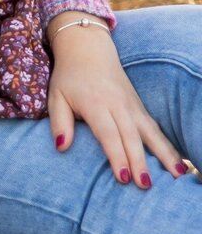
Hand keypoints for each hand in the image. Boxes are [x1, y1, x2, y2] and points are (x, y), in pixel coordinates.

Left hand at [46, 16, 186, 186]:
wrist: (88, 48)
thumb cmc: (69, 76)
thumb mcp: (56, 96)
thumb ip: (59, 122)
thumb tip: (61, 147)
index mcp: (96, 103)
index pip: (108, 134)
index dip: (116, 156)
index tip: (123, 178)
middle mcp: (118, 105)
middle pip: (131, 136)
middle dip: (139, 162)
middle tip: (146, 185)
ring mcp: (132, 105)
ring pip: (150, 132)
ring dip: (164, 153)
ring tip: (177, 174)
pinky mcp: (139, 106)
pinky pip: (155, 128)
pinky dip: (167, 145)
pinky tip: (177, 161)